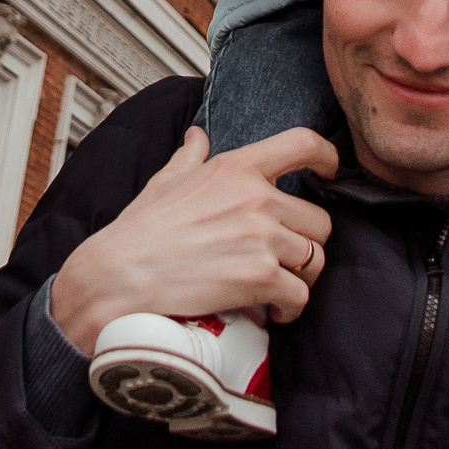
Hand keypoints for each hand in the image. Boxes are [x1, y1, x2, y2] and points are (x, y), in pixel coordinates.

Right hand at [51, 125, 337, 352]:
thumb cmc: (138, 234)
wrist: (117, 277)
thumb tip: (197, 137)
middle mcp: (256, 198)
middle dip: (306, 243)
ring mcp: (262, 238)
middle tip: (284, 259)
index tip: (331, 171)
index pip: (302, 144)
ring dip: (300, 278)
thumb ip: (190, 157)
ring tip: (278, 288)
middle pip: (319, 220)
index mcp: (236, 168)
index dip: (327, 157)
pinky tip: (273, 311)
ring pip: (315, 260)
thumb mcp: (165, 182)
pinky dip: (291, 308)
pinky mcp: (261, 277)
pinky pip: (300, 295)